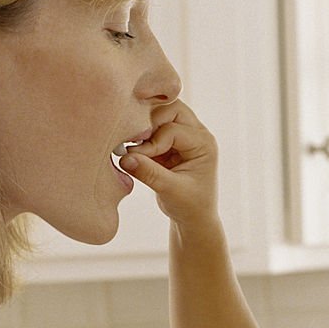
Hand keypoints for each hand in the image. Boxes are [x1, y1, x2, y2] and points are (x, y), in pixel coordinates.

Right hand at [120, 99, 217, 227]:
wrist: (193, 218)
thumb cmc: (190, 206)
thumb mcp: (170, 191)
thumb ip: (149, 173)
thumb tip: (124, 158)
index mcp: (203, 143)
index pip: (173, 128)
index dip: (153, 142)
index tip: (138, 159)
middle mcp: (196, 134)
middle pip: (170, 109)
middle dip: (149, 123)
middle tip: (134, 143)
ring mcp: (183, 136)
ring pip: (160, 114)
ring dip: (145, 128)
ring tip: (134, 148)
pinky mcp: (170, 142)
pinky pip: (153, 128)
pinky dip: (142, 138)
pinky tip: (134, 152)